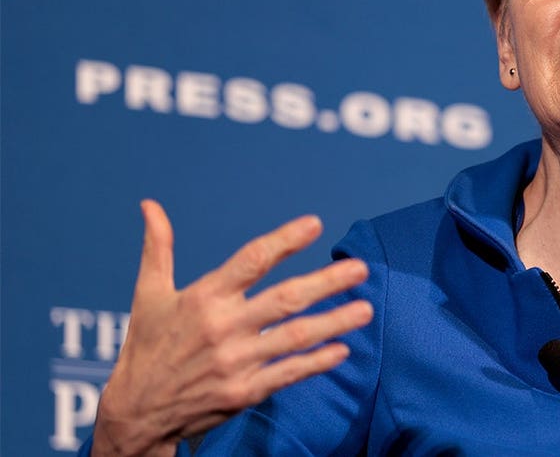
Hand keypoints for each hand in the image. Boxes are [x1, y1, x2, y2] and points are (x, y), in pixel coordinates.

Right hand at [92, 200, 373, 456]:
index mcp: (203, 298)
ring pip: (295, 337)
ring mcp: (236, 362)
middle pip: (285, 299)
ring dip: (335, 322)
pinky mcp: (244, 392)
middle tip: (361, 268)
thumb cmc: (147, 346)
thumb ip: (158, 248)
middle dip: (326, 283)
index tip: (315, 224)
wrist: (136, 412)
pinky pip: (289, 373)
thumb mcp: (148, 295)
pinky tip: (343, 349)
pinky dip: (317, 362)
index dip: (284, 241)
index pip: (251, 261)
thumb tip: (150, 205)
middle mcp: (222, 328)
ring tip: (366, 309)